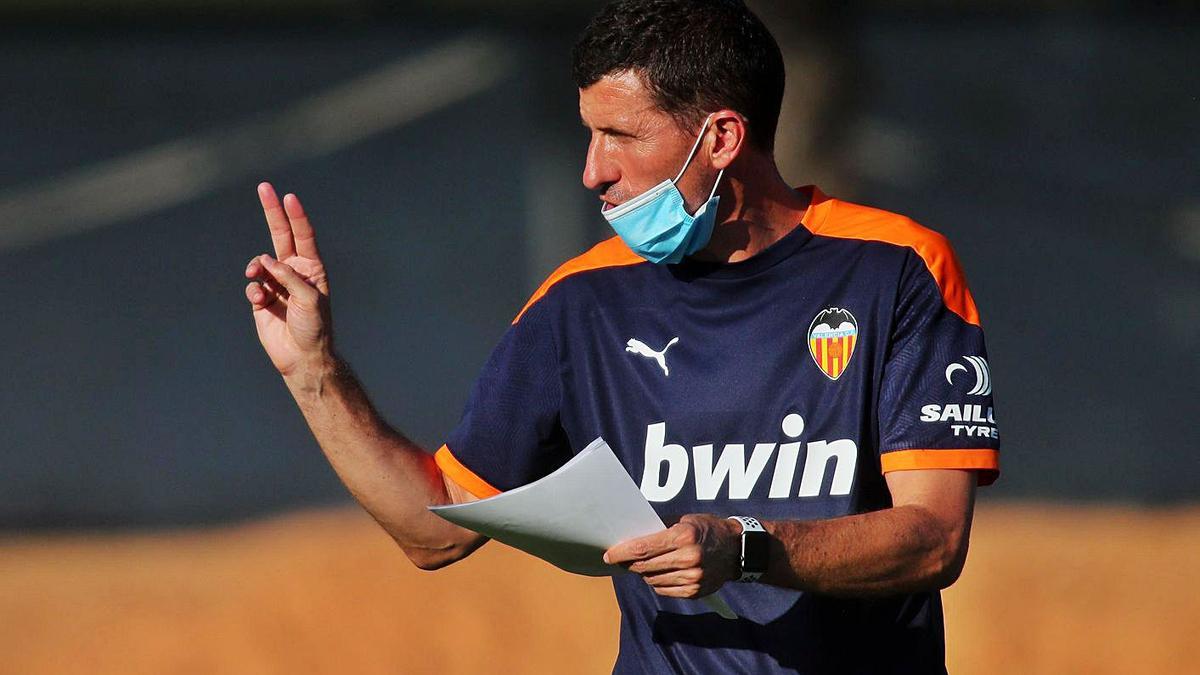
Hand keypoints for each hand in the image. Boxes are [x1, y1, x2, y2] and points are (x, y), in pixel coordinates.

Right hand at [244, 182, 331, 376]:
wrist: (302, 356)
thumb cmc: (314, 328)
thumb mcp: (309, 299)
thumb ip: (289, 277)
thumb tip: (266, 260)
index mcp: (311, 269)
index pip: (303, 235)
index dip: (296, 216)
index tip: (288, 196)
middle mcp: (294, 272)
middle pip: (280, 235)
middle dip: (272, 211)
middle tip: (264, 187)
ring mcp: (276, 284)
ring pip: (260, 262)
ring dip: (257, 266)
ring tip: (258, 278)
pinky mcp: (261, 299)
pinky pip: (252, 285)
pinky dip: (253, 290)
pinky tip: (261, 301)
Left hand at [603, 514, 741, 598]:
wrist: (736, 549)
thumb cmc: (706, 529)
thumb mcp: (684, 519)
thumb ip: (658, 528)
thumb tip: (630, 536)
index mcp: (683, 536)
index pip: (643, 548)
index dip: (621, 553)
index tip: (609, 555)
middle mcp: (688, 558)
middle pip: (645, 566)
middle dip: (629, 563)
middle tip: (620, 559)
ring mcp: (692, 577)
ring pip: (652, 580)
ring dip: (644, 573)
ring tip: (644, 564)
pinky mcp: (694, 592)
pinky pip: (664, 590)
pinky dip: (657, 582)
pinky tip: (660, 573)